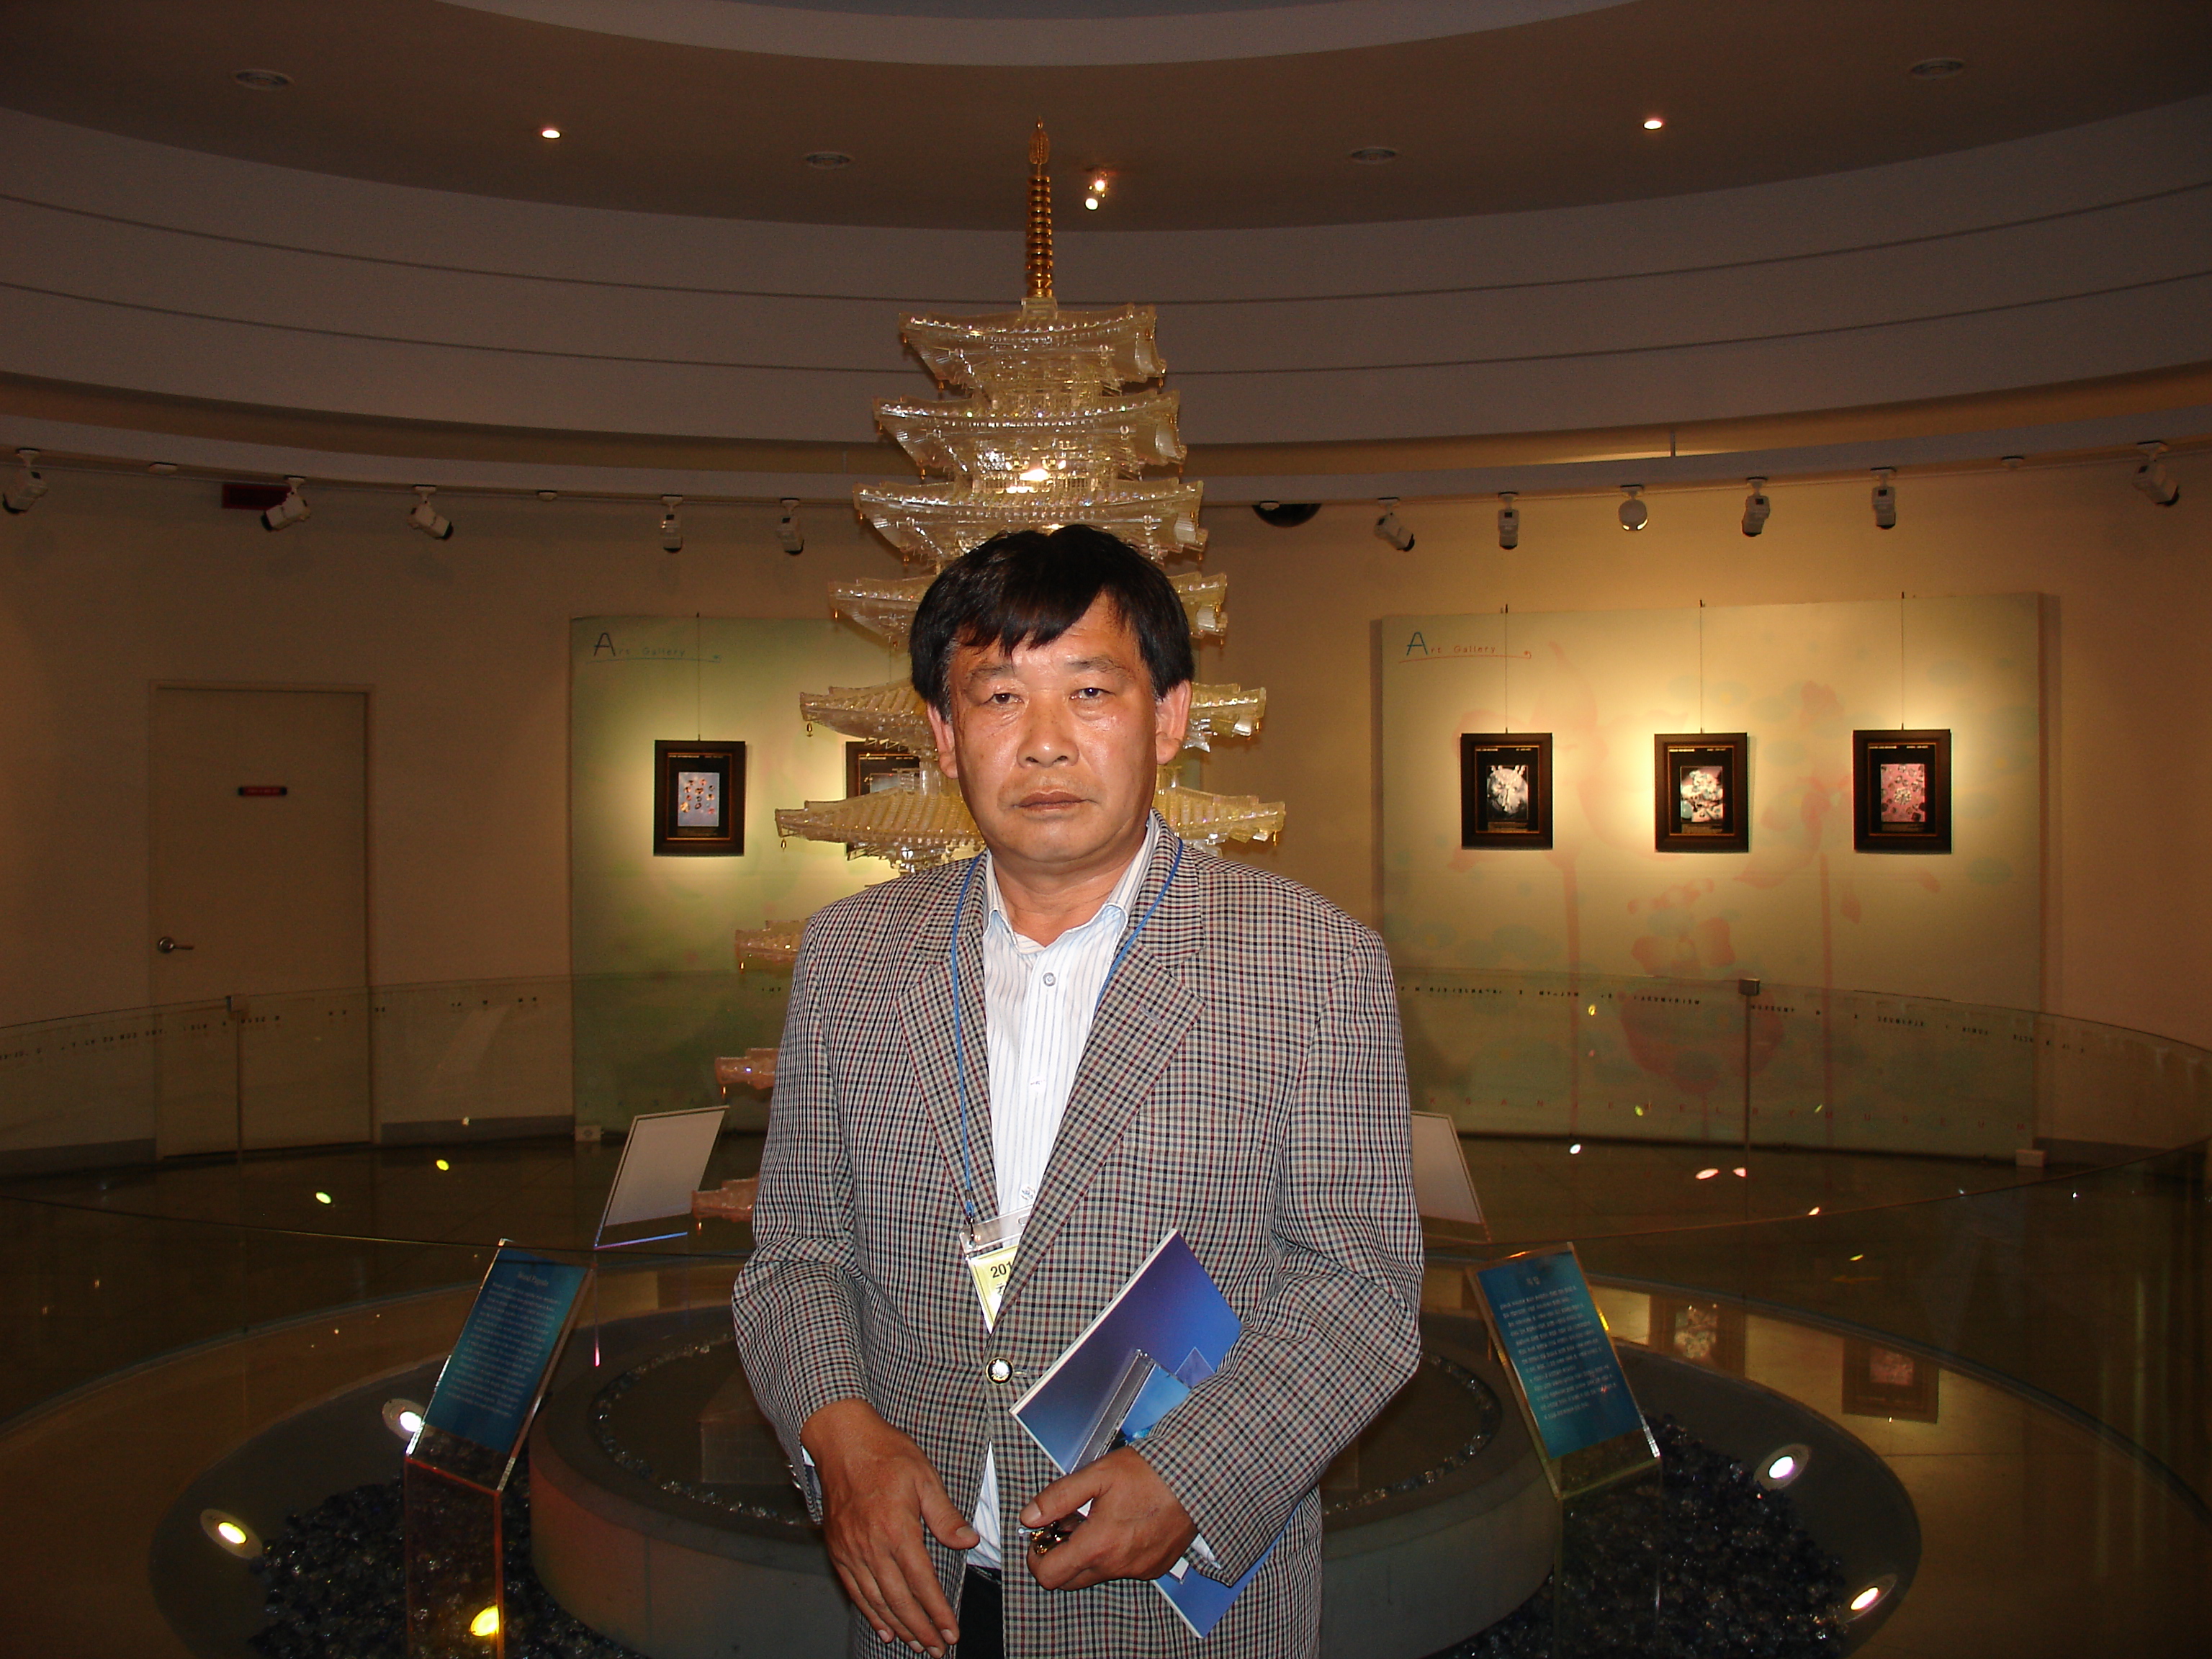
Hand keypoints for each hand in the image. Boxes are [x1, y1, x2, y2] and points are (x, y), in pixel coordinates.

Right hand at [802, 1397, 977, 1654]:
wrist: (841, 1440)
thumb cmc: (885, 1453)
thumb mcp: (924, 1477)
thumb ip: (945, 1515)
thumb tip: (968, 1541)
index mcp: (896, 1529)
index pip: (921, 1582)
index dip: (937, 1611)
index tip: (950, 1631)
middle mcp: (871, 1546)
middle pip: (899, 1600)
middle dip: (920, 1629)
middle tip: (937, 1649)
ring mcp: (851, 1550)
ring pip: (877, 1601)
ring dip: (899, 1626)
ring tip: (916, 1644)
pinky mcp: (838, 1549)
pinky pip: (855, 1590)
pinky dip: (870, 1613)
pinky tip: (884, 1627)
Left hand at [1018, 1446, 1198, 1590]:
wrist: (1195, 1479)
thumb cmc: (1148, 1473)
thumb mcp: (1097, 1475)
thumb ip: (1058, 1497)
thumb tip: (1029, 1517)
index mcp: (1098, 1546)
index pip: (1049, 1575)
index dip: (1036, 1557)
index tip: (1041, 1536)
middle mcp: (1117, 1566)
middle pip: (1070, 1580)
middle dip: (1059, 1557)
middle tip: (1067, 1525)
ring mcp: (1138, 1571)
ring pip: (1097, 1574)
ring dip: (1088, 1554)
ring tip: (1098, 1519)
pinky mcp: (1155, 1568)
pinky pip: (1123, 1569)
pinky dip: (1114, 1554)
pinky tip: (1123, 1525)